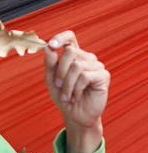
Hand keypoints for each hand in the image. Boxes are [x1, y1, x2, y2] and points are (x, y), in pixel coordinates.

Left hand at [44, 31, 109, 152]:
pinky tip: (76, 96)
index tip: (51, 45)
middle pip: (69, 52)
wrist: (75, 115)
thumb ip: (50, 64)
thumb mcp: (51, 80)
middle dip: (59, 71)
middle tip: (58, 85)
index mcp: (73, 56)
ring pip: (76, 66)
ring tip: (67, 95)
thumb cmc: (63, 96)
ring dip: (67, 84)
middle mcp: (86, 57)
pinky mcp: (103, 75)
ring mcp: (96, 65)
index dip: (60, 38)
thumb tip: (48, 48)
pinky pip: (84, 76)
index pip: (69, 37)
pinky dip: (76, 89)